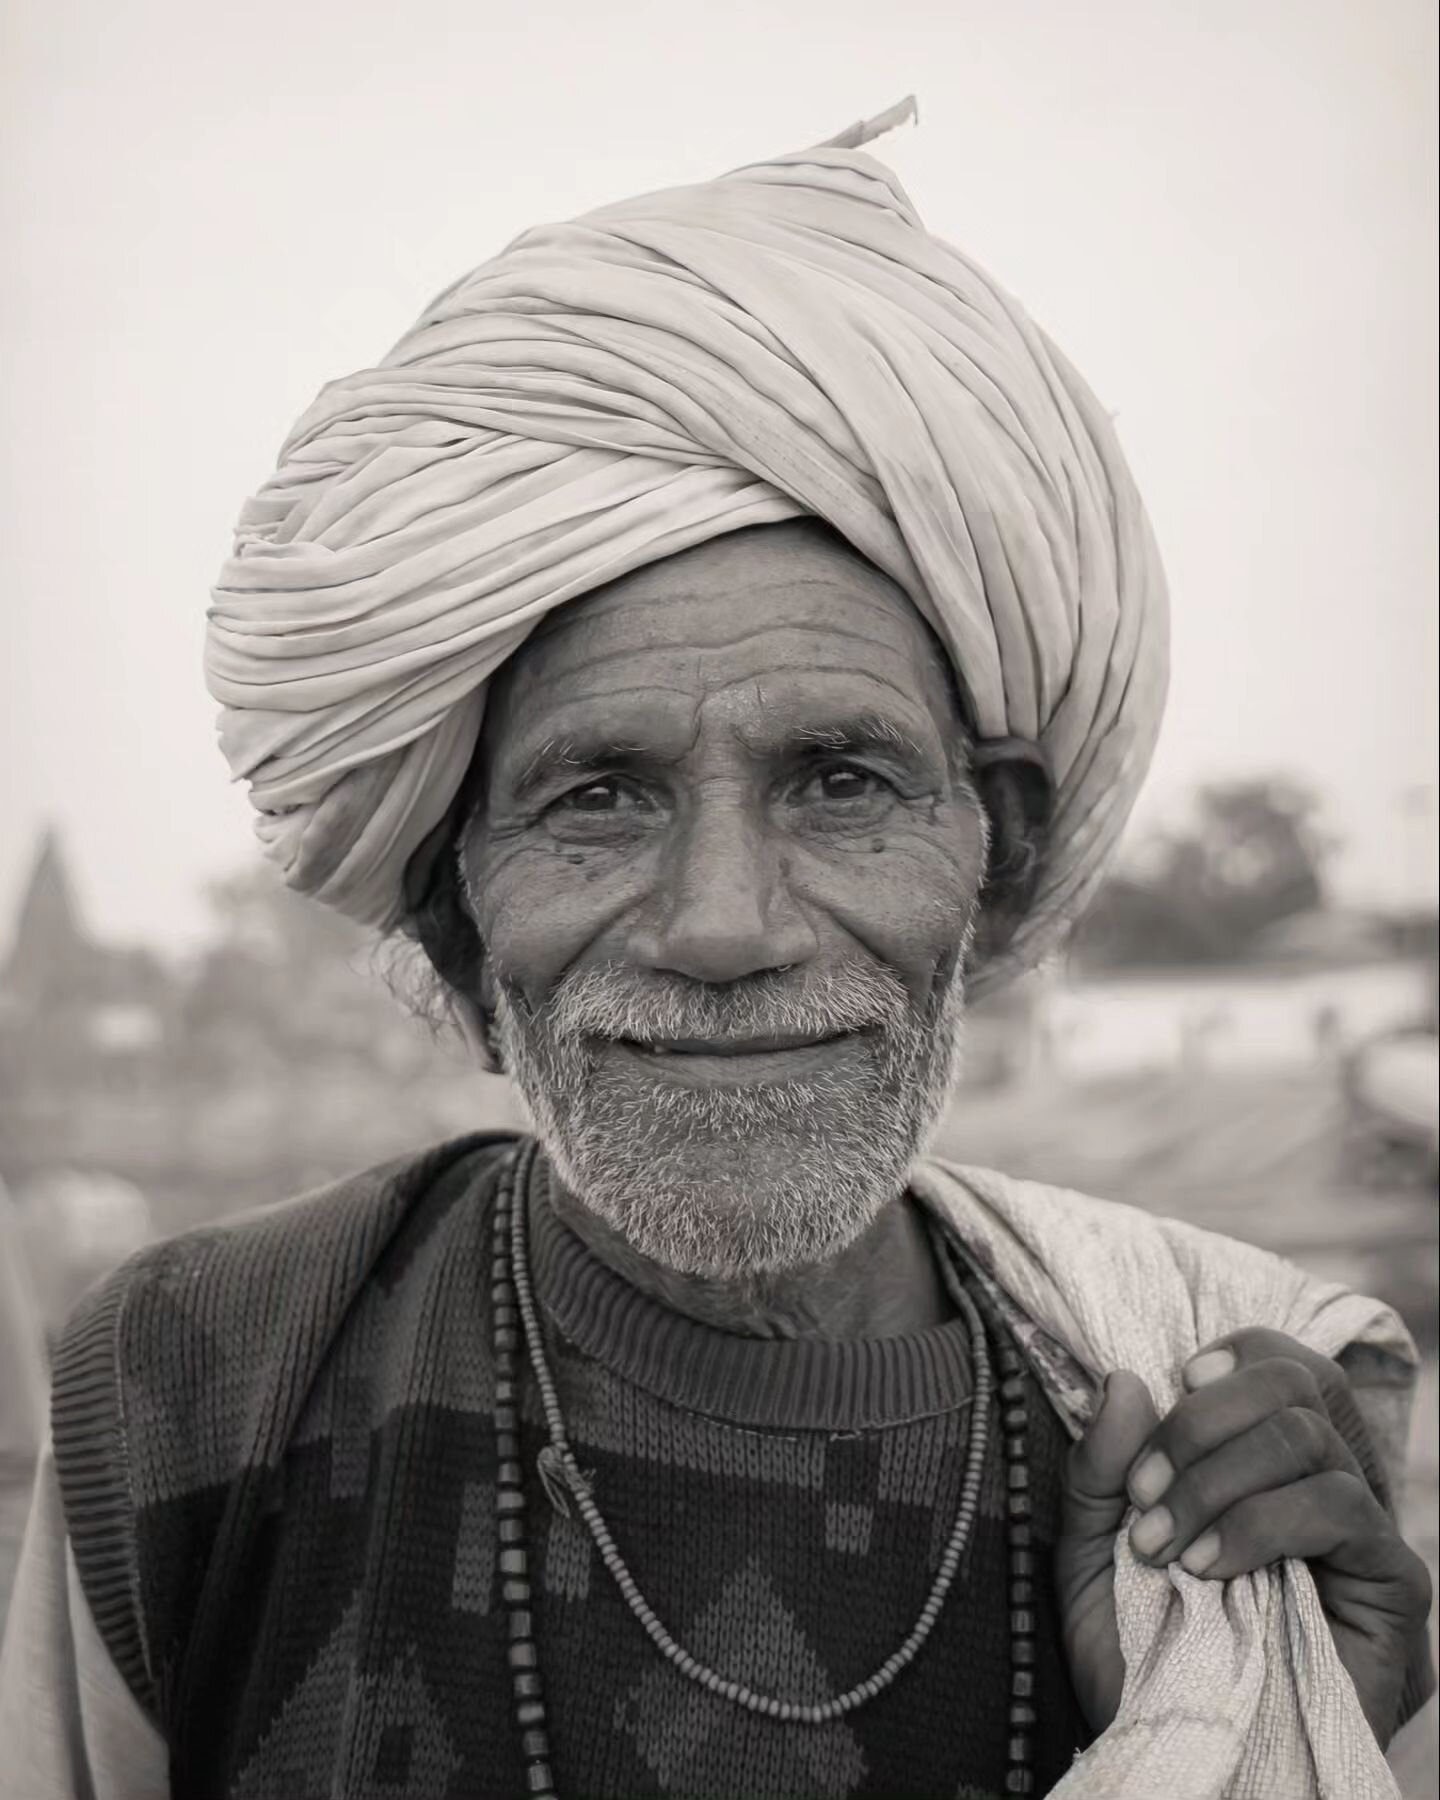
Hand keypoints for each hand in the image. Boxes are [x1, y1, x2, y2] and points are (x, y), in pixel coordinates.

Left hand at [1056, 1328, 1431, 1742]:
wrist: (1174, 1762)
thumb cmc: (1138, 1665)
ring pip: (1309, 1436)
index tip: (1173, 1383)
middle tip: (1144, 1490)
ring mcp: (1365, 1537)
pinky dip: (1258, 1522)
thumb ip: (1099, 1469)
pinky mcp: (1393, 1585)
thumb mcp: (1088, 1556)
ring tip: (1161, 1545)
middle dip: (1203, 1420)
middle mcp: (1325, 1489)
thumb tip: (1125, 1378)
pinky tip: (1207, 1568)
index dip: (1233, 1357)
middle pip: (1298, 1382)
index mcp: (1266, 1470)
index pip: (1284, 1367)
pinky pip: (1341, 1506)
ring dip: (1214, 1479)